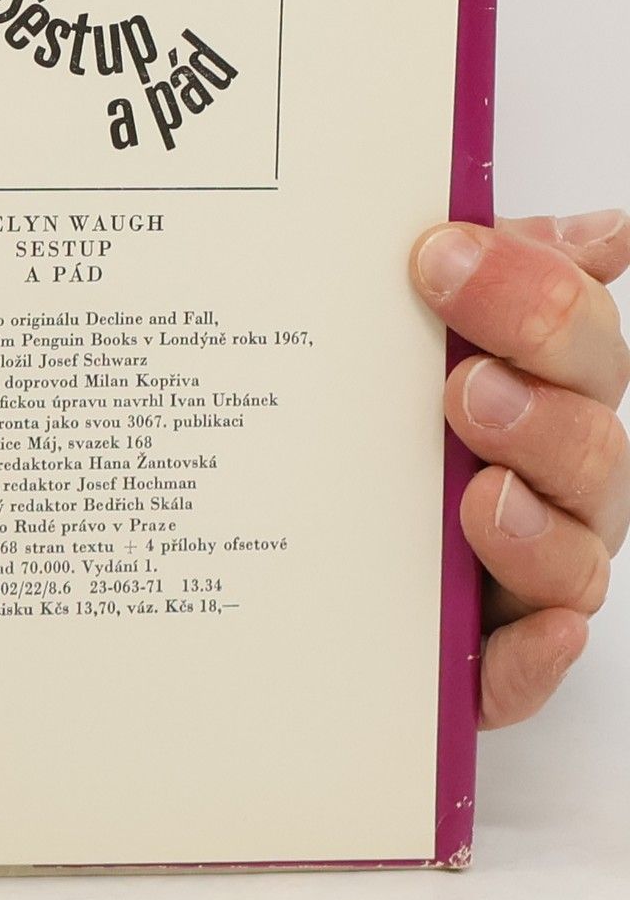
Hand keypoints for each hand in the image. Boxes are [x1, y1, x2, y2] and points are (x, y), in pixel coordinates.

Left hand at [412, 210, 629, 727]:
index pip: (576, 339)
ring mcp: (526, 574)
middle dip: (538, 408)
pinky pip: (524, 668)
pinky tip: (534, 631)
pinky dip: (536, 654)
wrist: (300, 565)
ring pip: (573, 556)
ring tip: (481, 497)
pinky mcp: (485, 661)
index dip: (530, 293)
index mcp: (543, 395)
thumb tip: (604, 231)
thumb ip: (495, 275)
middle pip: (590, 444)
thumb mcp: (416, 338)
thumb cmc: (383, 431)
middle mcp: (552, 485)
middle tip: (464, 386)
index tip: (440, 257)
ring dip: (537, 526)